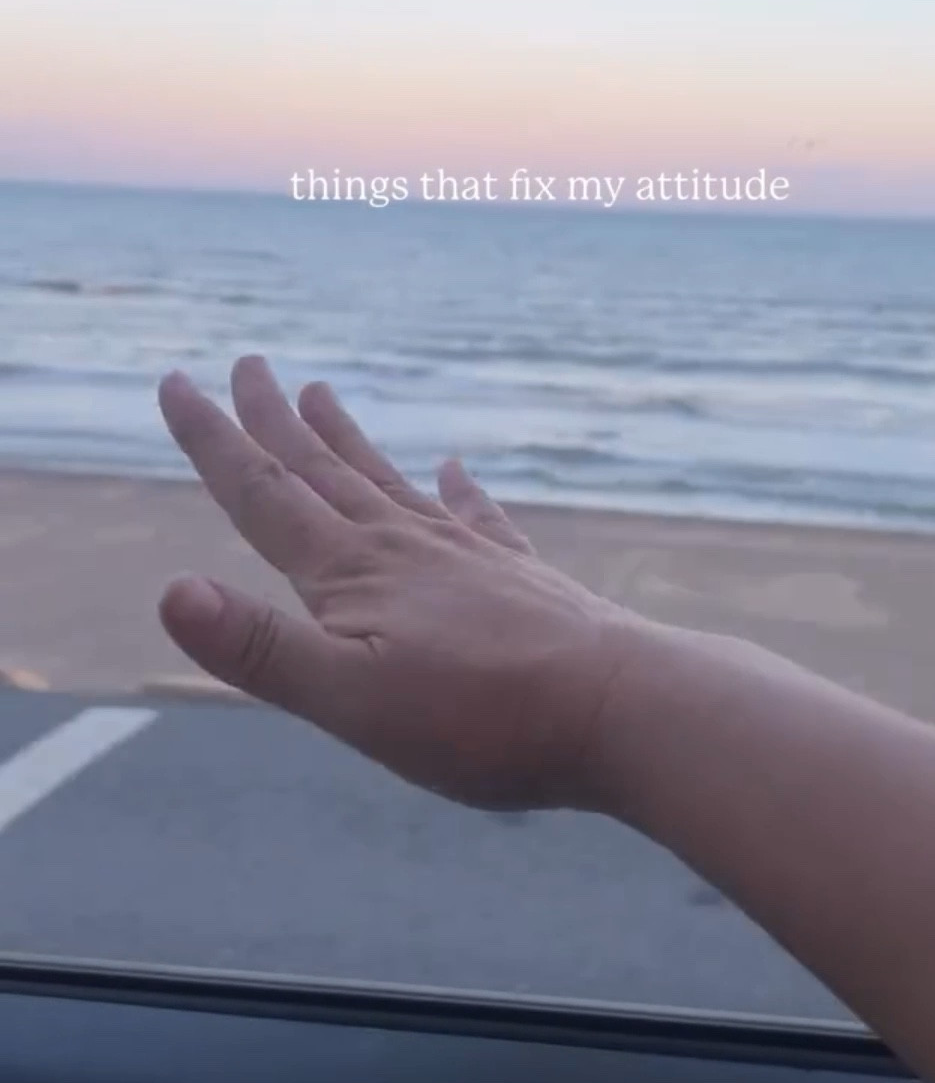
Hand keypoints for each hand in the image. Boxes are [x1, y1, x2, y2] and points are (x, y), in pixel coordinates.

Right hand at [157, 356, 641, 811]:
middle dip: (273, 420)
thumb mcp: (350, 700)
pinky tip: (458, 469)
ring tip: (321, 393)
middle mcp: (404, 547)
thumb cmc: (481, 719)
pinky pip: (477, 516)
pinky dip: (459, 489)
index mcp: (351, 575)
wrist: (617, 707)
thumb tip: (169, 590)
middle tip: (246, 363)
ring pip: (389, 482)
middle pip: (323, 470)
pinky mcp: (519, 578)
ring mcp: (466, 556)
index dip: (213, 441)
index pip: (263, 494)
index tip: (176, 381)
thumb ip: (260, 649)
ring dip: (346, 440)